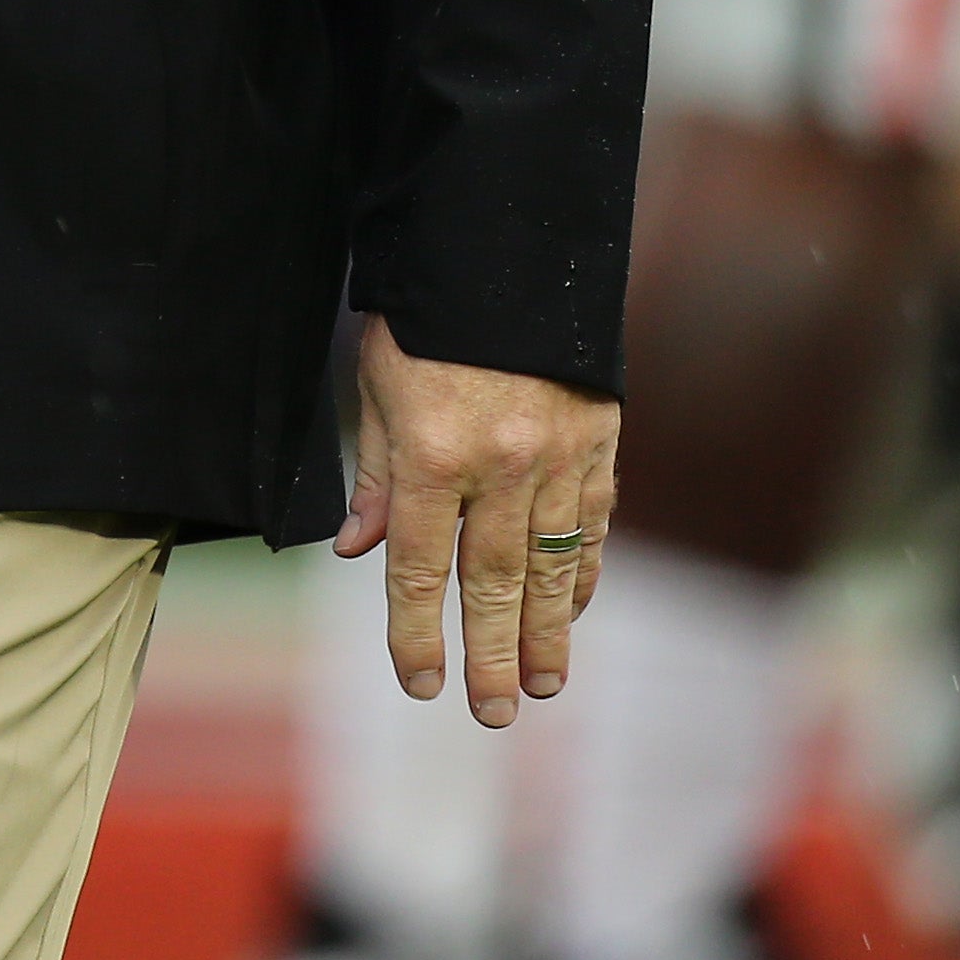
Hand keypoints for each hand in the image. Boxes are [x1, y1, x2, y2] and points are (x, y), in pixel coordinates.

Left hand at [339, 315, 620, 727]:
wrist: (506, 245)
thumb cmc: (424, 316)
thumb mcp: (377, 384)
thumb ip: (375, 472)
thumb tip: (360, 551)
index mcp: (433, 452)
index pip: (419, 567)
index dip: (416, 632)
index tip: (422, 684)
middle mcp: (500, 464)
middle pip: (493, 582)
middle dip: (491, 654)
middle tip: (492, 714)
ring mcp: (558, 455)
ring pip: (552, 565)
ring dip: (548, 632)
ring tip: (543, 685)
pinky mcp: (598, 440)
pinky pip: (591, 524)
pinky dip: (582, 572)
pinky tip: (573, 610)